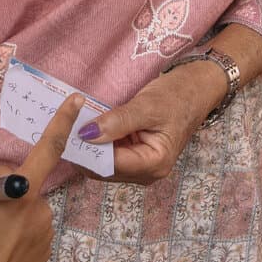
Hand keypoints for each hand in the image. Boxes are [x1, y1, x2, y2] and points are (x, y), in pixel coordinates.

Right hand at [0, 94, 82, 261]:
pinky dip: (9, 233)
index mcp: (23, 193)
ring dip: (3, 212)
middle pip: (20, 183)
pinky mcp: (41, 257)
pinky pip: (25, 230)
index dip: (62, 122)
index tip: (78, 100)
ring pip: (21, 207)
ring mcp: (44, 236)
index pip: (47, 149)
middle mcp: (41, 211)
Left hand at [76, 61, 226, 185]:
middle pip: (106, 169)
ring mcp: (141, 166)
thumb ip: (117, 122)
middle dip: (86, 150)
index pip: (112, 165)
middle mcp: (147, 172)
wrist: (196, 89)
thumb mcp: (147, 106)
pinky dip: (98, 142)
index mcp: (154, 164)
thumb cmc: (178, 96)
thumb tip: (87, 135)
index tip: (68, 133)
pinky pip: (111, 154)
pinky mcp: (136, 155)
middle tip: (65, 127)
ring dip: (90, 146)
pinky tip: (87, 128)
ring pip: (105, 164)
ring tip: (73, 126)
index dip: (89, 151)